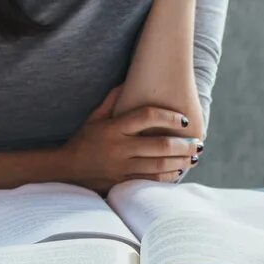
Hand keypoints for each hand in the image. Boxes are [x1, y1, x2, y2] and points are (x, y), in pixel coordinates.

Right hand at [58, 86, 201, 191]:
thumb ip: (112, 100)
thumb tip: (127, 81)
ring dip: (180, 161)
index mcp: (114, 128)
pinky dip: (167, 177)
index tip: (183, 119)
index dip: (169, 116)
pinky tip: (179, 170)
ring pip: (158, 166)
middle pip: (159, 145)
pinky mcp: (122, 183)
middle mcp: (119, 148)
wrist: (66, 169)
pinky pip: (150, 181)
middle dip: (182, 144)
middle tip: (197, 142)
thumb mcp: (94, 117)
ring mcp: (121, 167)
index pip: (146, 117)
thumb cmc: (84, 140)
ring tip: (193, 156)